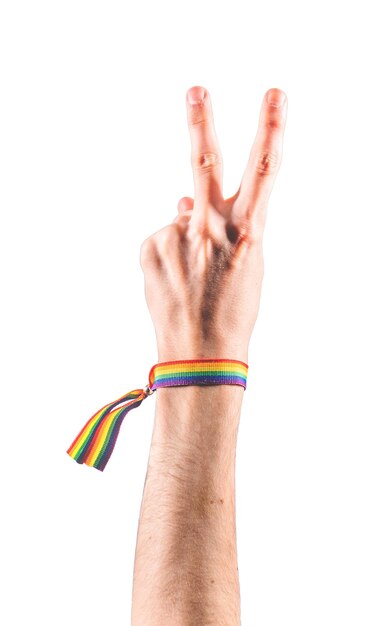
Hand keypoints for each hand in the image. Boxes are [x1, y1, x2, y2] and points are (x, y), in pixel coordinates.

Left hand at [140, 86, 287, 361]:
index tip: (274, 95)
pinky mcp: (149, 248)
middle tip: (195, 90)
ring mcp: (176, 237)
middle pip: (206, 164)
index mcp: (247, 233)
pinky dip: (169, 254)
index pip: (264, 171)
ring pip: (182, 220)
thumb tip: (182, 196)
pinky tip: (176, 281)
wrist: (200, 352)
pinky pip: (162, 239)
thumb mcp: (246, 265)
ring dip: (188, 241)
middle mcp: (210, 229)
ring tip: (194, 280)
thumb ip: (222, 225)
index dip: (271, 129)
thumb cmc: (232, 310)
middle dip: (202, 123)